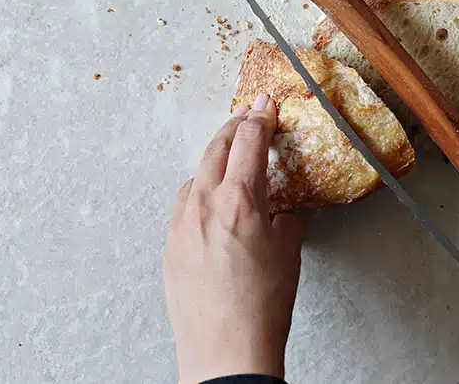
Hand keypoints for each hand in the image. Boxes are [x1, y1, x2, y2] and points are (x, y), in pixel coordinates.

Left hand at [163, 94, 305, 383]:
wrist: (225, 351)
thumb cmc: (261, 307)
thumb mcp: (288, 255)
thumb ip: (287, 221)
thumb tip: (286, 210)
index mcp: (239, 202)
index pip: (249, 143)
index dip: (260, 118)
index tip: (266, 106)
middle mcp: (204, 205)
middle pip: (216, 149)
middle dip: (233, 127)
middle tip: (248, 116)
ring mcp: (181, 225)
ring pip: (195, 176)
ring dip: (214, 161)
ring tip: (230, 159)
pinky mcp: (169, 246)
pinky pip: (183, 206)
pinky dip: (198, 193)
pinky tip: (211, 203)